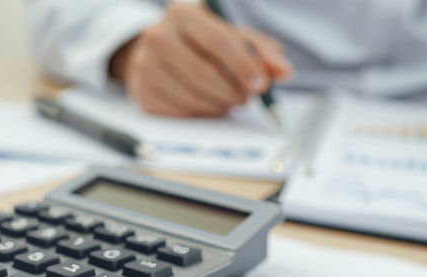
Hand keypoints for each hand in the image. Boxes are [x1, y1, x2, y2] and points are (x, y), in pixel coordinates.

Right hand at [109, 3, 291, 116]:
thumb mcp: (232, 36)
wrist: (156, 52)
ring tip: (230, 100)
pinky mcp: (143, 93)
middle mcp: (158, 36)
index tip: (261, 84)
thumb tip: (283, 71)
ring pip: (193, 97)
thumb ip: (260, 51)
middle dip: (233, 91)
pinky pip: (181, 112)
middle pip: (203, 73)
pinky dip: (203, 114)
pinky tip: (210, 104)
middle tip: (247, 98)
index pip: (216, 40)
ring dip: (220, 105)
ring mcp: (146, 66)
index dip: (243, 65)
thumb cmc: (200, 43)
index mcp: (182, 13)